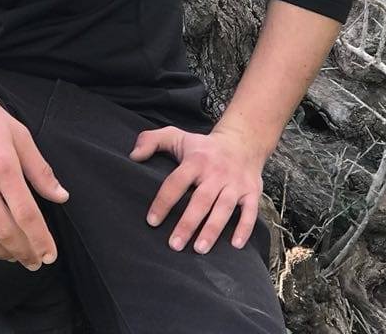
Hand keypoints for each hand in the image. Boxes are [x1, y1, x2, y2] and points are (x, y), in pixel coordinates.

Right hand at [0, 68, 69, 269]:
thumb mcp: (17, 133)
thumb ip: (39, 169)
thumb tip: (61, 196)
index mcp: (3, 165)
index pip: (26, 216)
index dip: (40, 241)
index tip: (49, 256)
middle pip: (4, 232)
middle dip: (23, 252)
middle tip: (33, 260)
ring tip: (11, 254)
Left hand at [129, 125, 265, 253]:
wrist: (242, 142)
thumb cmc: (202, 146)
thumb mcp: (175, 136)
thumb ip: (150, 140)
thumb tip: (133, 156)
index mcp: (195, 160)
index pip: (176, 182)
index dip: (163, 201)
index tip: (152, 221)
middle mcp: (215, 172)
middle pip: (201, 200)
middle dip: (187, 223)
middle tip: (174, 245)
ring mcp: (235, 183)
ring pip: (224, 208)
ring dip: (212, 229)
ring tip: (199, 249)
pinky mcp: (251, 192)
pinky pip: (250, 212)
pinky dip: (244, 228)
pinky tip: (235, 245)